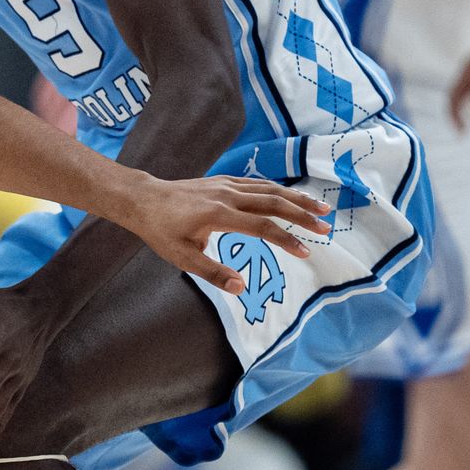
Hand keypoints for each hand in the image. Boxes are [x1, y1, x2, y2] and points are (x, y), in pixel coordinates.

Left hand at [114, 175, 328, 293]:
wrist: (143, 199)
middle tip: (326, 226)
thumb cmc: (161, 231)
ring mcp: (226, 185)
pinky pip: (257, 183)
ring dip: (296, 198)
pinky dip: (279, 189)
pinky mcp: (223, 181)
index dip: (286, 240)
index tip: (306, 252)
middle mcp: (226, 196)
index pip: (262, 227)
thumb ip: (212, 272)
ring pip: (269, 189)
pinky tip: (292, 196)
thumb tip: (240, 288)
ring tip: (321, 207)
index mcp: (218, 215)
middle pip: (273, 203)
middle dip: (302, 214)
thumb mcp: (181, 257)